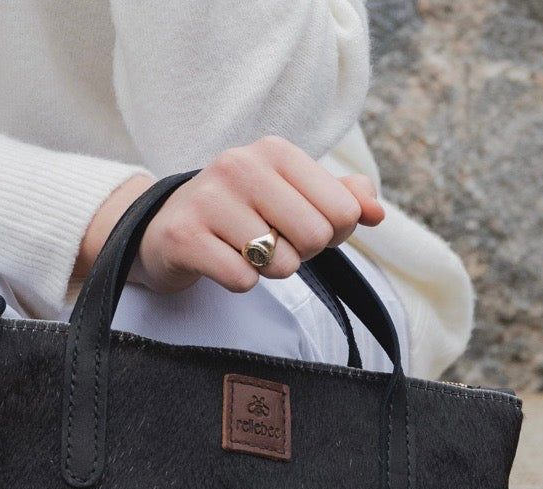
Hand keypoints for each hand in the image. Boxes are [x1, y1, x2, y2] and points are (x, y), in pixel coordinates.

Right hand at [128, 135, 383, 294]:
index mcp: (275, 151)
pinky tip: (221, 263)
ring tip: (242, 251)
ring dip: (267, 271)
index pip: (342, 211)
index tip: (298, 229)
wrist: (165, 228)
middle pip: (314, 238)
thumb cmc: (240, 215)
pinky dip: (239, 282)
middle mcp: (241, 165)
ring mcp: (210, 199)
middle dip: (299, 254)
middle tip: (270, 245)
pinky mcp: (185, 237)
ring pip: (279, 263)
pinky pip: (242, 280)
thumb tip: (377, 214)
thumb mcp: (291, 197)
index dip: (330, 234)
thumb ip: (341, 200)